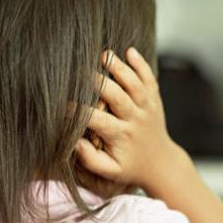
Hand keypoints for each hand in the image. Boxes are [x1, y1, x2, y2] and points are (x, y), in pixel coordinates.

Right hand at [75, 47, 182, 190]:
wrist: (160, 162)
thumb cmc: (129, 166)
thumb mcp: (110, 171)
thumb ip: (91, 160)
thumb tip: (74, 142)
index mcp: (121, 136)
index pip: (97, 120)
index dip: (78, 111)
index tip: (61, 102)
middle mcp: (135, 119)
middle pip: (118, 97)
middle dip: (99, 82)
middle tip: (80, 70)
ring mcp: (147, 107)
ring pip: (135, 85)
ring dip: (120, 68)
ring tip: (104, 55)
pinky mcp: (154, 99)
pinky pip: (149, 79)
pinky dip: (142, 65)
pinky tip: (129, 51)